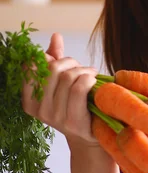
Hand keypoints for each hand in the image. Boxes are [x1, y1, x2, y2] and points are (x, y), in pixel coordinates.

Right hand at [21, 33, 98, 147]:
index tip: (61, 61)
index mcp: (29, 100)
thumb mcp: (61, 82)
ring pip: (67, 77)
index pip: (30, 67)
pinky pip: (78, 88)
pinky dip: (88, 78)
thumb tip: (56, 36)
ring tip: (90, 74)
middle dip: (70, 62)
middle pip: (52, 69)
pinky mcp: (72, 120)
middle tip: (81, 67)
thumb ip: (55, 59)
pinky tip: (93, 80)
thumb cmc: (76, 105)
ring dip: (83, 70)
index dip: (48, 58)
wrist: (91, 136)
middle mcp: (39, 109)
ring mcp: (55, 116)